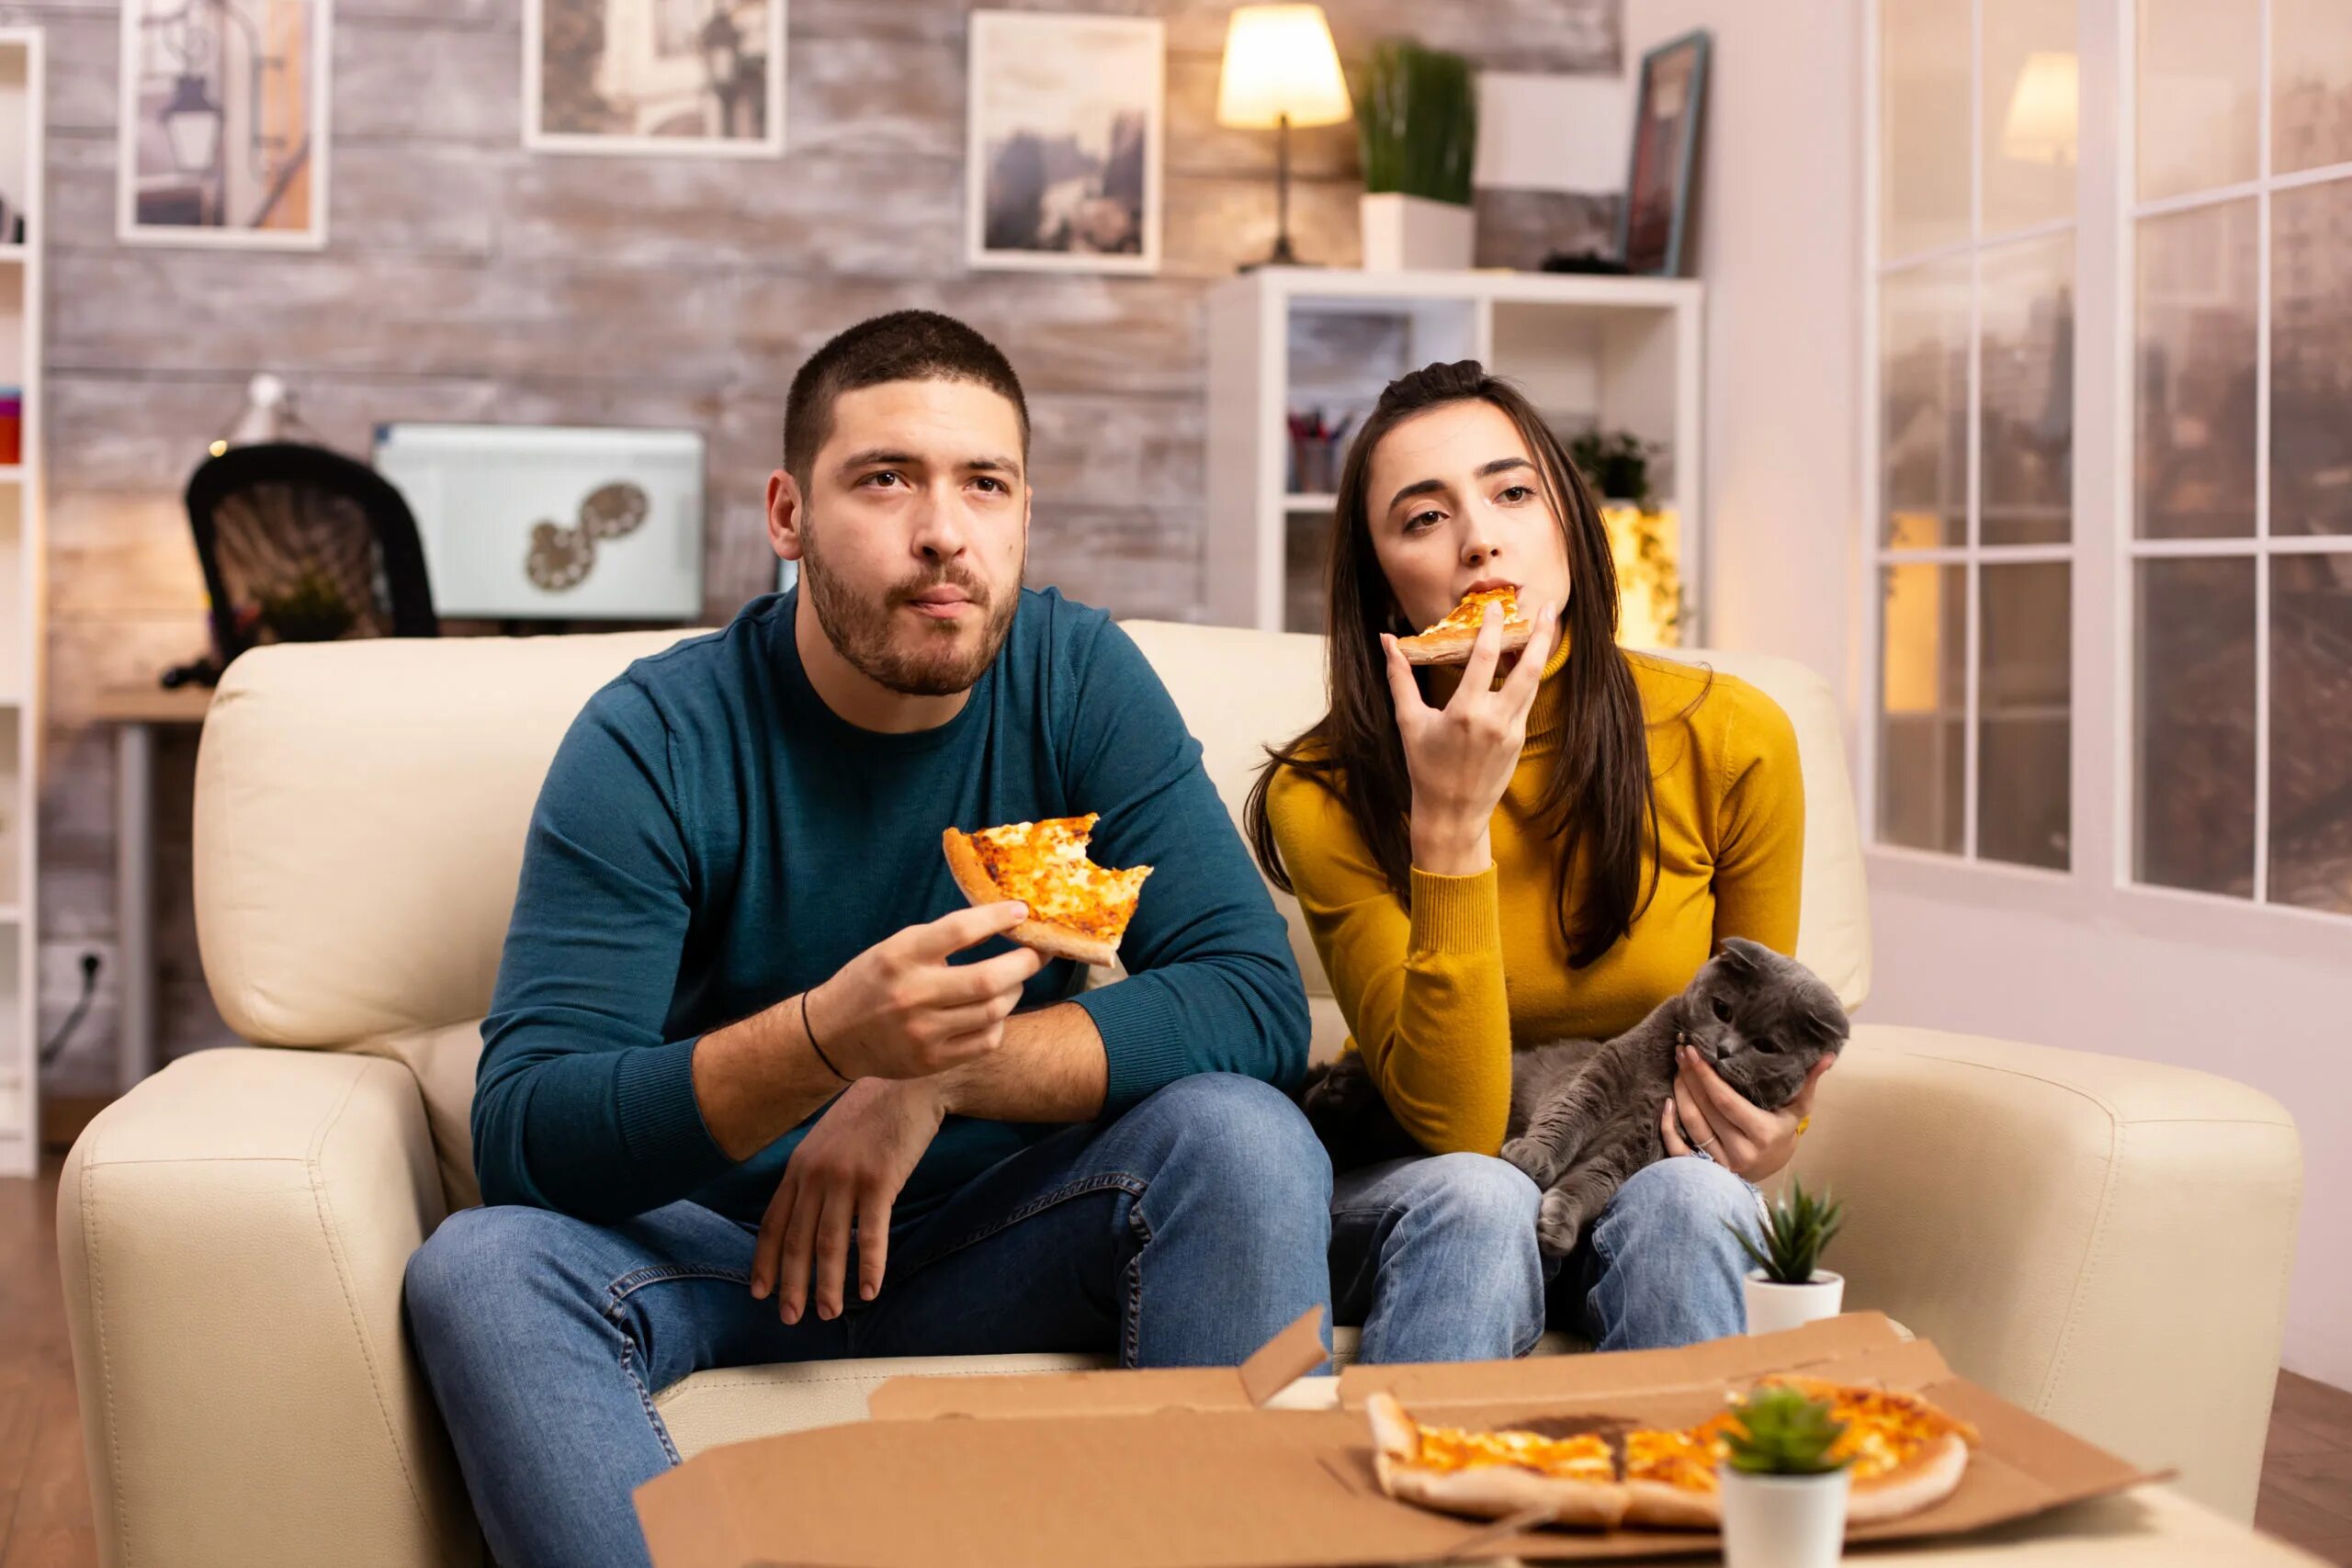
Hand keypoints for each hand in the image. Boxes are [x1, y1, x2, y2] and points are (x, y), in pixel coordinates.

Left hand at [750, 1077, 945, 1322]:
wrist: (907, 1079)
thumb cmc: (871, 1111)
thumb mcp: (828, 1139)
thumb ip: (813, 1173)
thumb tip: (806, 1211)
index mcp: (799, 1166)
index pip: (773, 1224)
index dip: (765, 1261)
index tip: (760, 1292)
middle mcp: (815, 1174)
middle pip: (797, 1241)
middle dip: (792, 1284)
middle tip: (791, 1318)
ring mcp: (846, 1177)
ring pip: (830, 1244)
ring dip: (828, 1284)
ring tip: (828, 1313)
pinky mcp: (879, 1180)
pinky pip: (871, 1234)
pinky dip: (869, 1266)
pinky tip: (871, 1290)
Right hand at [804, 902, 1043, 1080]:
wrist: (833, 1034)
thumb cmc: (873, 981)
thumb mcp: (897, 947)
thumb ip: (944, 937)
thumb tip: (1001, 921)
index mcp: (901, 957)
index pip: (959, 930)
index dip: (997, 918)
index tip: (1022, 912)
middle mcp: (913, 994)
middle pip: (988, 979)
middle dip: (1025, 962)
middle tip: (1038, 951)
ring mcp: (923, 1032)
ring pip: (994, 1011)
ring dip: (1014, 990)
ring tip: (1013, 979)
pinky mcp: (932, 1060)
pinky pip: (986, 1041)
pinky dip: (998, 1022)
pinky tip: (992, 1012)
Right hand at [1384, 600, 1559, 874]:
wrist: (1452, 813)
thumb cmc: (1424, 767)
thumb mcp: (1409, 721)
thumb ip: (1400, 678)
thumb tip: (1386, 640)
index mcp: (1465, 712)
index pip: (1484, 658)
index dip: (1492, 628)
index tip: (1496, 606)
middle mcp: (1494, 720)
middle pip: (1527, 668)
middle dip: (1539, 635)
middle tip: (1547, 607)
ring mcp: (1511, 731)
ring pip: (1532, 683)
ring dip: (1539, 653)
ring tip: (1544, 627)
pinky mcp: (1518, 740)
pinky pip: (1526, 700)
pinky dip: (1528, 677)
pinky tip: (1527, 661)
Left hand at [1661, 1046, 1833, 1180]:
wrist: (1772, 1168)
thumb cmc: (1782, 1132)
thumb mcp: (1796, 1110)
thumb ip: (1808, 1083)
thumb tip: (1827, 1055)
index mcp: (1762, 1133)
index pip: (1726, 1101)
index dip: (1706, 1076)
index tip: (1693, 1052)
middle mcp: (1740, 1151)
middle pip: (1705, 1110)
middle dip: (1689, 1078)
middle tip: (1681, 1053)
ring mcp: (1721, 1163)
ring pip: (1691, 1125)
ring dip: (1679, 1095)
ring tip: (1677, 1070)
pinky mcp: (1705, 1170)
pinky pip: (1679, 1149)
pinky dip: (1669, 1127)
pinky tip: (1666, 1104)